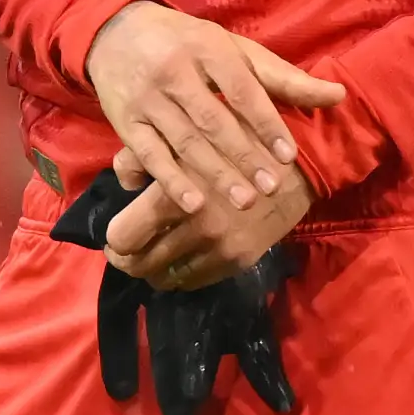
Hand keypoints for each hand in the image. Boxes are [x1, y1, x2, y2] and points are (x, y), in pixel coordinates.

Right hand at [84, 2, 343, 223]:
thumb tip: (339, 95)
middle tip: (271, 188)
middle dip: (243, 156)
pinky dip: (170, 180)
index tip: (288, 155)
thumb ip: (284, 78)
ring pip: (184, 140)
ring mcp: (147, 97)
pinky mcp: (125, 121)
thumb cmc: (191, 45)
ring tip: (243, 202)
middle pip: (213, 119)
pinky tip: (194, 204)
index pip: (242, 89)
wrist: (118, 32)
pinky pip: (149, 155)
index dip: (266, 123)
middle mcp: (175, 70)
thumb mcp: (236, 50)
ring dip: (214, 174)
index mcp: (209, 48)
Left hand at [105, 148, 316, 291]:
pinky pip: (196, 281)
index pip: (123, 237)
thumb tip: (124, 180)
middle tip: (127, 252)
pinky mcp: (240, 259)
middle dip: (128, 260)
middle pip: (139, 264)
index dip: (114, 240)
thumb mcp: (186, 133)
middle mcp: (193, 227)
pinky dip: (182, 275)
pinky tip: (182, 260)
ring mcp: (218, 247)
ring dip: (153, 270)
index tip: (116, 236)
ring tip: (153, 258)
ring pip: (165, 278)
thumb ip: (145, 155)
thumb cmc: (237, 136)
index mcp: (174, 193)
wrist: (300, 158)